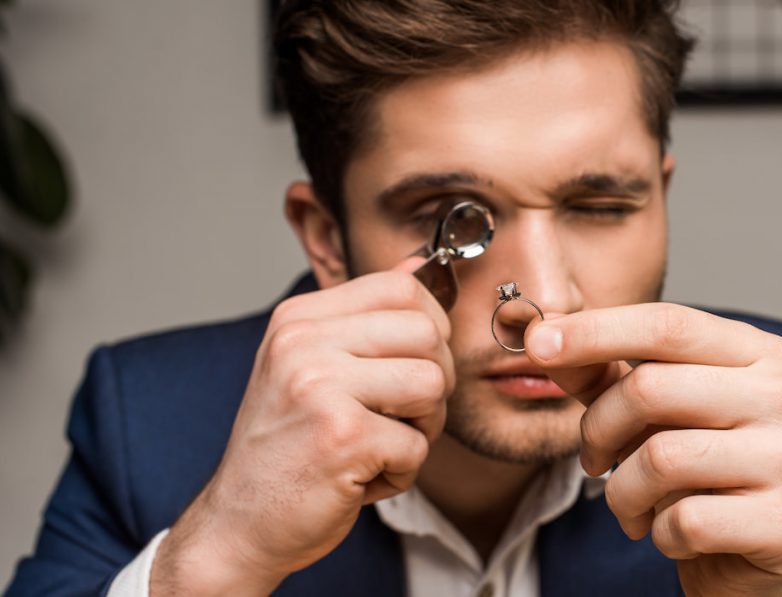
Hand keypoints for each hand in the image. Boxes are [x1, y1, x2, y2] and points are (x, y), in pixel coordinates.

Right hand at [151, 258, 453, 595]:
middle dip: (434, 382)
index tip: (412, 365)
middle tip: (400, 416)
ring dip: (422, 428)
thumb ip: (366, 317)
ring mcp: (320, 387)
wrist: (238, 524)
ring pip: (432, 385)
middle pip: (427, 334)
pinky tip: (360, 478)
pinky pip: (417, 445)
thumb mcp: (313, 366)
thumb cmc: (287, 448)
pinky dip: (401, 473)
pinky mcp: (341, 437)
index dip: (430, 328)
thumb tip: (423, 266)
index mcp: (298, 319)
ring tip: (381, 445)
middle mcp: (303, 343)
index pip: (401, 288)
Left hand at [525, 303, 781, 596]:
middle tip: (593, 460)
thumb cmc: (695, 471)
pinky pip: (686, 520)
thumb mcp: (646, 413)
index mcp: (759, 354)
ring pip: (662, 458)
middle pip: (651, 388)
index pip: (667, 324)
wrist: (746, 554)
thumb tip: (542, 335)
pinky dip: (659, 533)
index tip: (537, 342)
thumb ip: (601, 373)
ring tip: (633, 504)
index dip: (595, 331)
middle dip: (598, 429)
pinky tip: (672, 533)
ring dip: (623, 493)